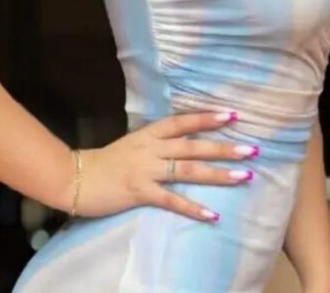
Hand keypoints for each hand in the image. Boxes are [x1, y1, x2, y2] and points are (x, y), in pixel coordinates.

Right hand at [61, 110, 257, 221]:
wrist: (76, 178)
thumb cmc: (107, 161)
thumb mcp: (134, 142)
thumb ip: (157, 140)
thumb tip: (183, 137)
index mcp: (150, 133)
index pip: (184, 121)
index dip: (208, 118)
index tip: (232, 115)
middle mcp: (152, 148)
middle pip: (194, 146)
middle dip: (224, 147)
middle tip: (252, 148)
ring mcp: (146, 170)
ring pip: (188, 170)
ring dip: (218, 174)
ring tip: (244, 176)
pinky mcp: (140, 192)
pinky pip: (171, 200)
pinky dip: (193, 207)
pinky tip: (213, 214)